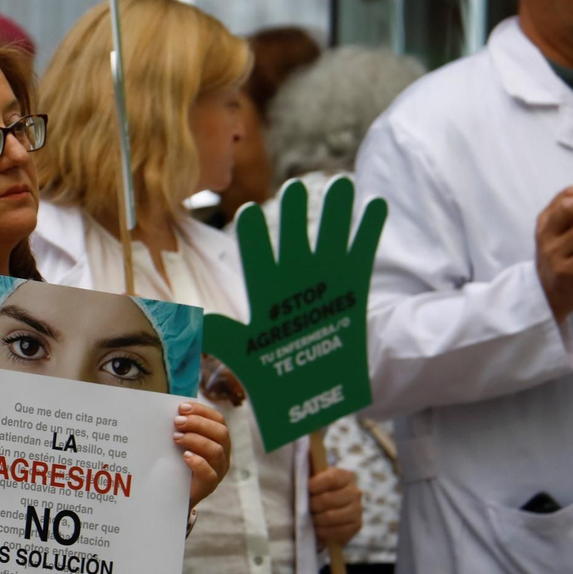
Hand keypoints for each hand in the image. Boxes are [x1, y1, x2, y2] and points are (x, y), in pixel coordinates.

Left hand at [176, 401, 230, 508]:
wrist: (172, 494)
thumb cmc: (177, 463)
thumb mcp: (180, 443)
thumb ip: (181, 429)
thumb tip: (170, 411)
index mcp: (218, 439)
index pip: (218, 419)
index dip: (201, 411)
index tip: (182, 407)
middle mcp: (223, 454)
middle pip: (221, 432)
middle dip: (198, 423)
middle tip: (177, 422)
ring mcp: (218, 470)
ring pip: (216, 450)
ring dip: (195, 440)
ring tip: (176, 438)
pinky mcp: (209, 486)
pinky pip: (209, 473)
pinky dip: (198, 462)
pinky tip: (185, 456)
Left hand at [203, 178, 387, 449]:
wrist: (311, 391)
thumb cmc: (272, 371)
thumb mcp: (243, 352)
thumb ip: (221, 335)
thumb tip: (196, 323)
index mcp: (264, 291)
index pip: (256, 258)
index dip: (254, 238)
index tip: (249, 214)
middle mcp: (293, 277)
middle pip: (294, 239)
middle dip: (294, 216)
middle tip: (293, 188)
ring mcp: (324, 279)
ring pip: (329, 238)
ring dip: (336, 212)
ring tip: (340, 183)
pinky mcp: (352, 287)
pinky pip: (360, 254)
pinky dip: (368, 230)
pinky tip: (376, 203)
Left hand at [309, 466, 361, 546]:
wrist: (328, 511)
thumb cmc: (317, 490)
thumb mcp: (314, 475)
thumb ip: (310, 463)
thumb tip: (305, 448)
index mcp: (345, 476)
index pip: (332, 479)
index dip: (316, 485)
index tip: (306, 489)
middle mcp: (355, 492)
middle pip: (328, 500)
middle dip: (312, 504)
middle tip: (304, 507)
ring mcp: (357, 510)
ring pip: (331, 516)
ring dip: (315, 519)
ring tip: (309, 518)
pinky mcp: (356, 526)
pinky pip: (336, 531)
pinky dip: (322, 531)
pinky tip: (316, 528)